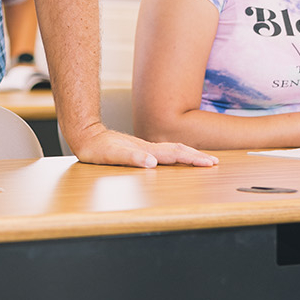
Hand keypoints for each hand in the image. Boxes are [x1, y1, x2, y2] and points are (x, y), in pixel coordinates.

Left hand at [68, 124, 217, 167]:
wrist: (86, 136)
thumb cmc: (96, 148)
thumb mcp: (111, 155)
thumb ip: (131, 158)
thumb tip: (152, 162)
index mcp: (145, 150)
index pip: (174, 154)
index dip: (192, 158)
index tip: (209, 163)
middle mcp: (147, 148)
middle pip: (177, 150)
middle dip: (196, 156)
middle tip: (214, 162)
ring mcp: (144, 148)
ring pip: (171, 149)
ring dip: (188, 154)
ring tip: (202, 159)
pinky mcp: (139, 150)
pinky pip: (163, 152)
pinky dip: (176, 155)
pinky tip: (176, 158)